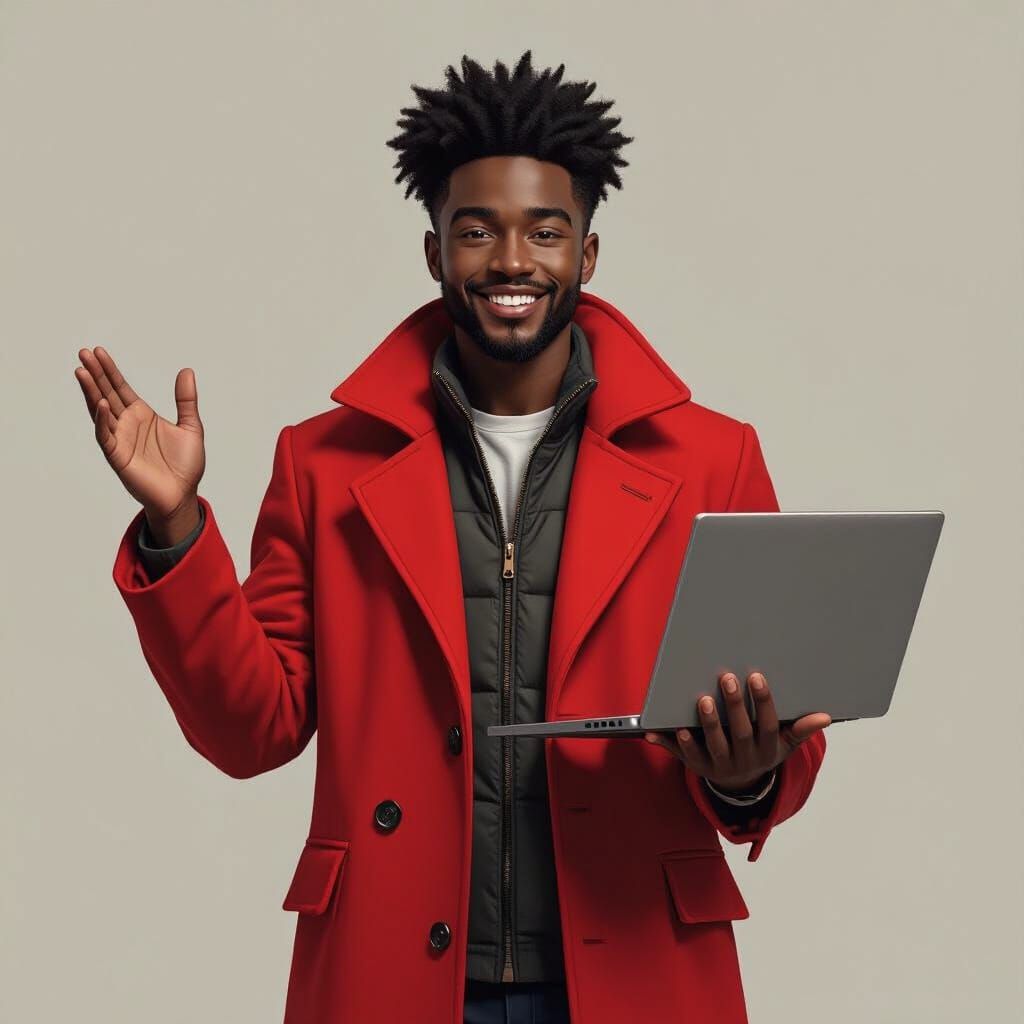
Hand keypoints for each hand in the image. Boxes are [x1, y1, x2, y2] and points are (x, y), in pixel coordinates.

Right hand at [74, 347, 205, 525]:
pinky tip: (101, 403)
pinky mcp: (119, 456)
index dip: (110, 370)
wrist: (183, 495)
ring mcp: (120, 439)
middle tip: (84, 353)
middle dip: (96, 374)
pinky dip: (103, 420)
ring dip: (91, 392)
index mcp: (142, 415)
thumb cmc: (185, 465)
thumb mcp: (191, 426)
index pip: (121, 387)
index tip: (98, 351)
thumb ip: (186, 400)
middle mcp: (127, 424)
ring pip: (101, 411)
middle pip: (107, 393)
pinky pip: (107, 436)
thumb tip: (186, 371)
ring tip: (82, 371)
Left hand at [644, 672, 830, 792]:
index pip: (767, 725)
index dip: (763, 702)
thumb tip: (825, 717)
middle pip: (740, 733)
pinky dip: (676, 744)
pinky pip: (687, 757)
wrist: (740, 787)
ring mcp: (721, 766)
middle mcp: (745, 760)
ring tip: (702, 700)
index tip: (756, 676)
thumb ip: (800, 730)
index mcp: (767, 751)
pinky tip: (669, 729)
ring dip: (708, 724)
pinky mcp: (698, 768)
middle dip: (734, 706)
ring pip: (714, 746)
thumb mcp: (784, 745)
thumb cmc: (762, 752)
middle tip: (726, 678)